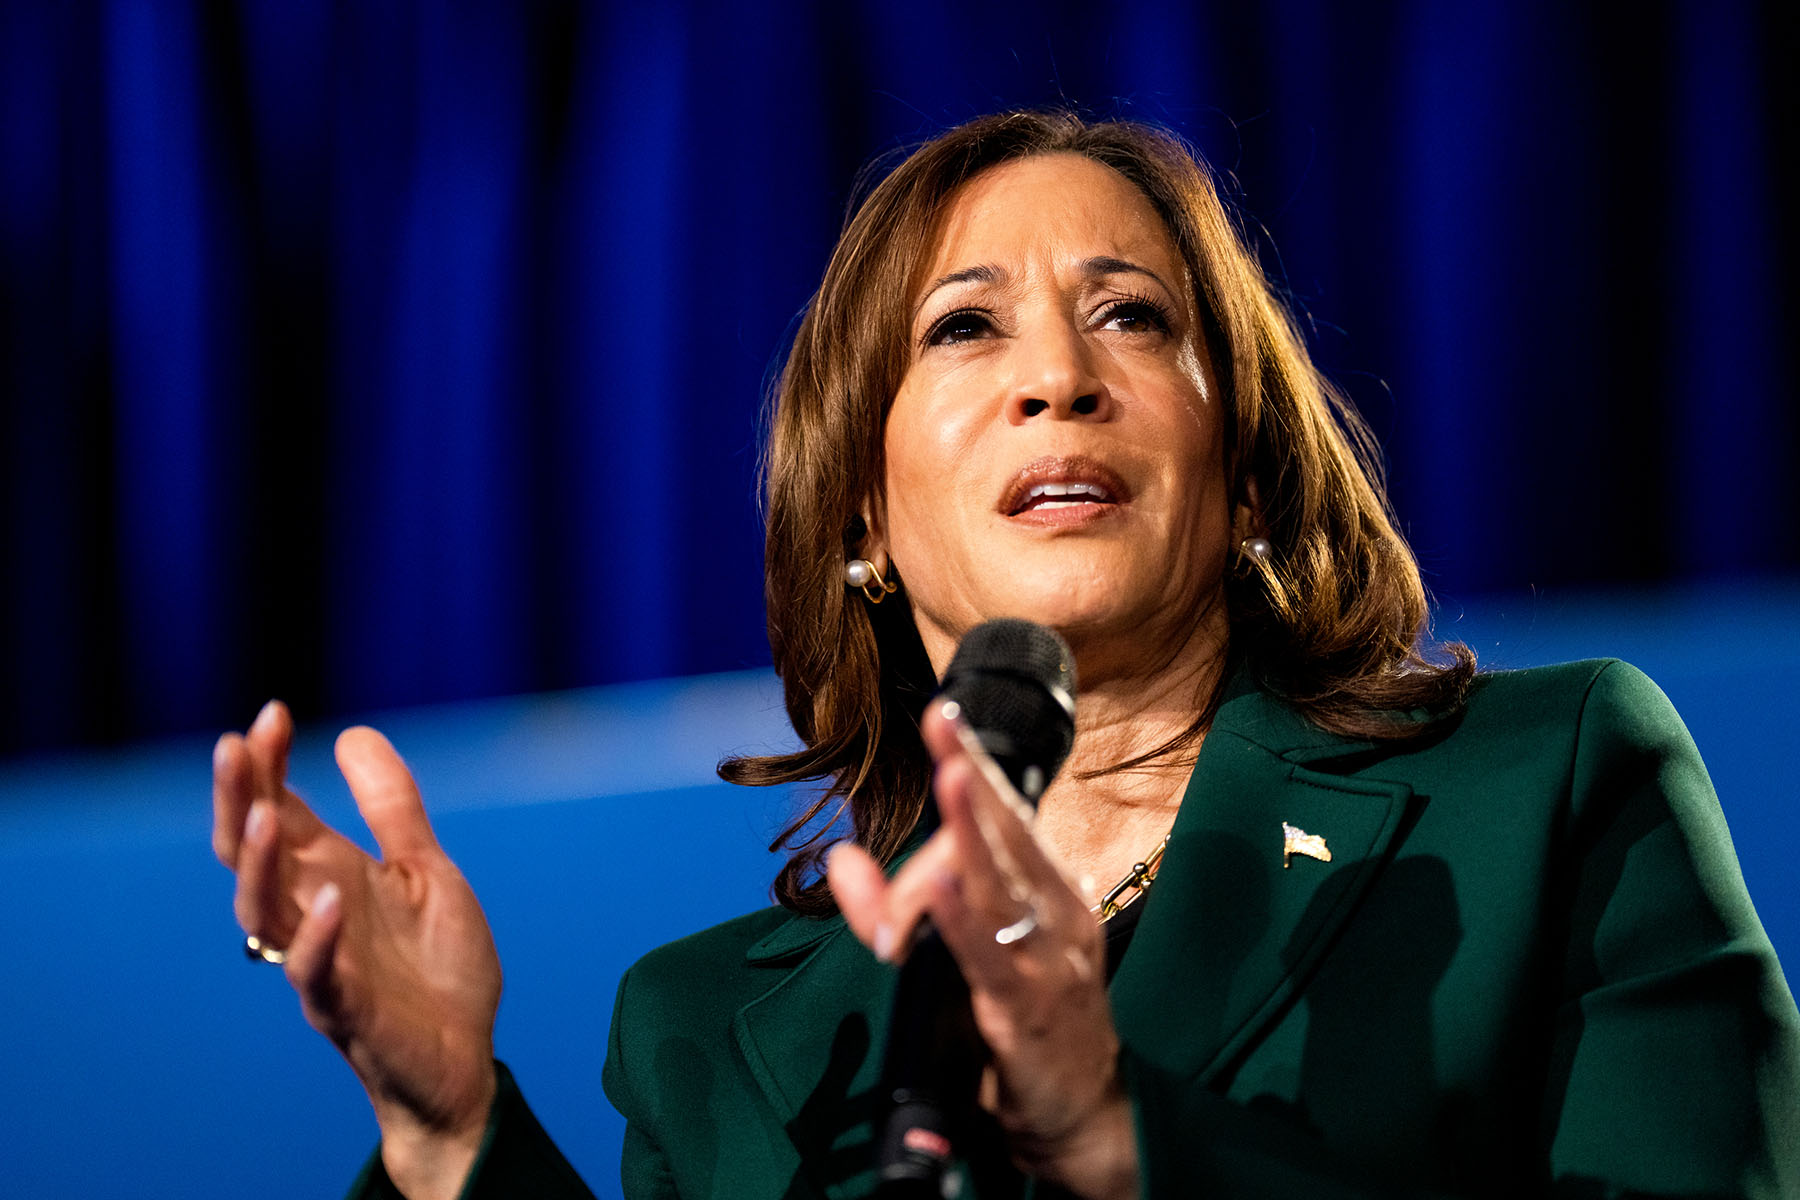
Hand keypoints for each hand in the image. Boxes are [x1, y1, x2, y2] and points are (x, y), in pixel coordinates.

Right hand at [213, 701, 501, 1199]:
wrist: (463, 1054)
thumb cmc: (435, 966)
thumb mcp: (424, 869)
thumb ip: (392, 809)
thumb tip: (352, 732)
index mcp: (327, 875)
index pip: (278, 810)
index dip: (267, 766)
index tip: (273, 713)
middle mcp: (310, 913)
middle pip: (249, 854)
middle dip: (237, 801)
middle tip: (232, 746)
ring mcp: (321, 962)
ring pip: (263, 913)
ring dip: (260, 866)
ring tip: (266, 816)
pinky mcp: (345, 1009)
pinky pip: (314, 976)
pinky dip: (318, 940)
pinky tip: (330, 900)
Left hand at [827, 702, 1139, 1199]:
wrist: (1084, 1113)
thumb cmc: (1030, 1022)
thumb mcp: (967, 954)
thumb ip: (892, 907)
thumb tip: (839, 858)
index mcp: (1046, 889)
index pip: (1007, 815)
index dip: (975, 762)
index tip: (944, 713)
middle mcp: (1054, 912)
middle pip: (1008, 832)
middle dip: (972, 773)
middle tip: (943, 723)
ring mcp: (1046, 958)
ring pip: (1002, 884)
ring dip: (972, 830)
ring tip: (950, 778)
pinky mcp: (1027, 1009)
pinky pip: (991, 957)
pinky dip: (962, 920)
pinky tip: (938, 889)